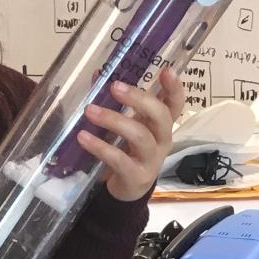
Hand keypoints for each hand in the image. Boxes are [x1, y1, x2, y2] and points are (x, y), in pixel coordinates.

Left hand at [77, 67, 185, 201]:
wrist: (125, 189)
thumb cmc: (126, 150)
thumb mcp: (123, 125)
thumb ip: (113, 101)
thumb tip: (97, 74)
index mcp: (161, 124)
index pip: (175, 103)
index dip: (174, 88)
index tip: (167, 70)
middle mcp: (162, 139)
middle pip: (160, 116)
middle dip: (139, 99)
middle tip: (115, 87)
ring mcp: (151, 159)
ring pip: (140, 136)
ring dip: (114, 120)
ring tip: (90, 111)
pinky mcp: (136, 176)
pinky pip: (119, 159)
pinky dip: (100, 147)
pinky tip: (83, 137)